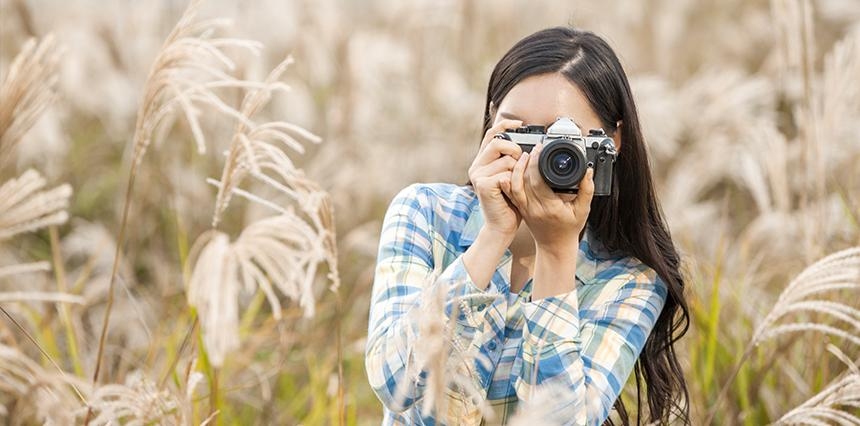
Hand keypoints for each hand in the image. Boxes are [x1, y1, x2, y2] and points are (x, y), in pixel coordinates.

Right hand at [468, 119, 524, 237]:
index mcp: (483, 161)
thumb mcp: (513, 178)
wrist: (501, 226)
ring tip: (516, 185)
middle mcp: (477, 166)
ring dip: (518, 171)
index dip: (506, 125)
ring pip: (507, 159)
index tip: (521, 123)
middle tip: (522, 163)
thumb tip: (528, 146)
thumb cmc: (510, 203)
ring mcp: (478, 175)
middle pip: (499, 143)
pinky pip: (507, 174)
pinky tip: (511, 193)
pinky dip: (515, 182)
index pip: (492, 134)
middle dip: (516, 150)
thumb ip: (514, 161)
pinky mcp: (483, 184)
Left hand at [501, 141, 594, 255]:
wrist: (555, 246)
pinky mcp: (520, 208)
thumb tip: (588, 171)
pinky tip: (514, 169)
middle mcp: (534, 208)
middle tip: (535, 148)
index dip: (537, 162)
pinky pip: (512, 192)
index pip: (538, 180)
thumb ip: (587, 190)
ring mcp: (525, 209)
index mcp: (550, 207)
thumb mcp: (583, 210)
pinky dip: (510, 180)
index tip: (541, 149)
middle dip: (527, 161)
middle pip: (524, 180)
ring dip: (517, 168)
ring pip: (514, 185)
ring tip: (524, 156)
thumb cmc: (569, 229)